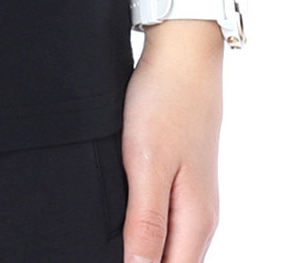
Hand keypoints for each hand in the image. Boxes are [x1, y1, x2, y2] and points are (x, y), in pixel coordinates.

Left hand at [120, 20, 222, 262]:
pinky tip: (121, 220)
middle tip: (97, 244)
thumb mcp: (147, 164)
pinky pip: (165, 220)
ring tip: (106, 238)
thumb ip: (146, 223)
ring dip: (140, 248)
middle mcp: (200, 217)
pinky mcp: (182, 180)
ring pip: (168, 244)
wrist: (182, 55)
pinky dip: (144, 228)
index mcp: (195, 222)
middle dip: (138, 261)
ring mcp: (193, 198)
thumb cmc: (166, 103)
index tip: (102, 256)